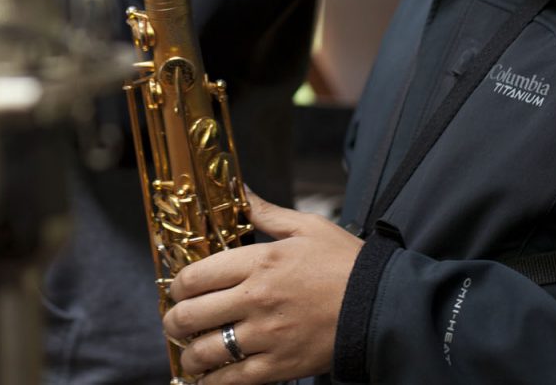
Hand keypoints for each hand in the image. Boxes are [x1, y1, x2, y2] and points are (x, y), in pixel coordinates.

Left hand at [162, 188, 361, 382]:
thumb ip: (265, 212)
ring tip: (189, 353)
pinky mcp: (280, 366)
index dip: (177, 286)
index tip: (178, 290)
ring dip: (189, 355)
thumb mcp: (307, 227)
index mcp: (259, 261)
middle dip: (174, 321)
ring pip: (206, 352)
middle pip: (191, 315)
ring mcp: (266, 336)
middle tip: (176, 322)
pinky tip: (208, 378)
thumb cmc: (345, 263)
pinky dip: (213, 382)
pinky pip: (233, 380)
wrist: (382, 305)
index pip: (195, 276)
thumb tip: (238, 189)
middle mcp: (255, 299)